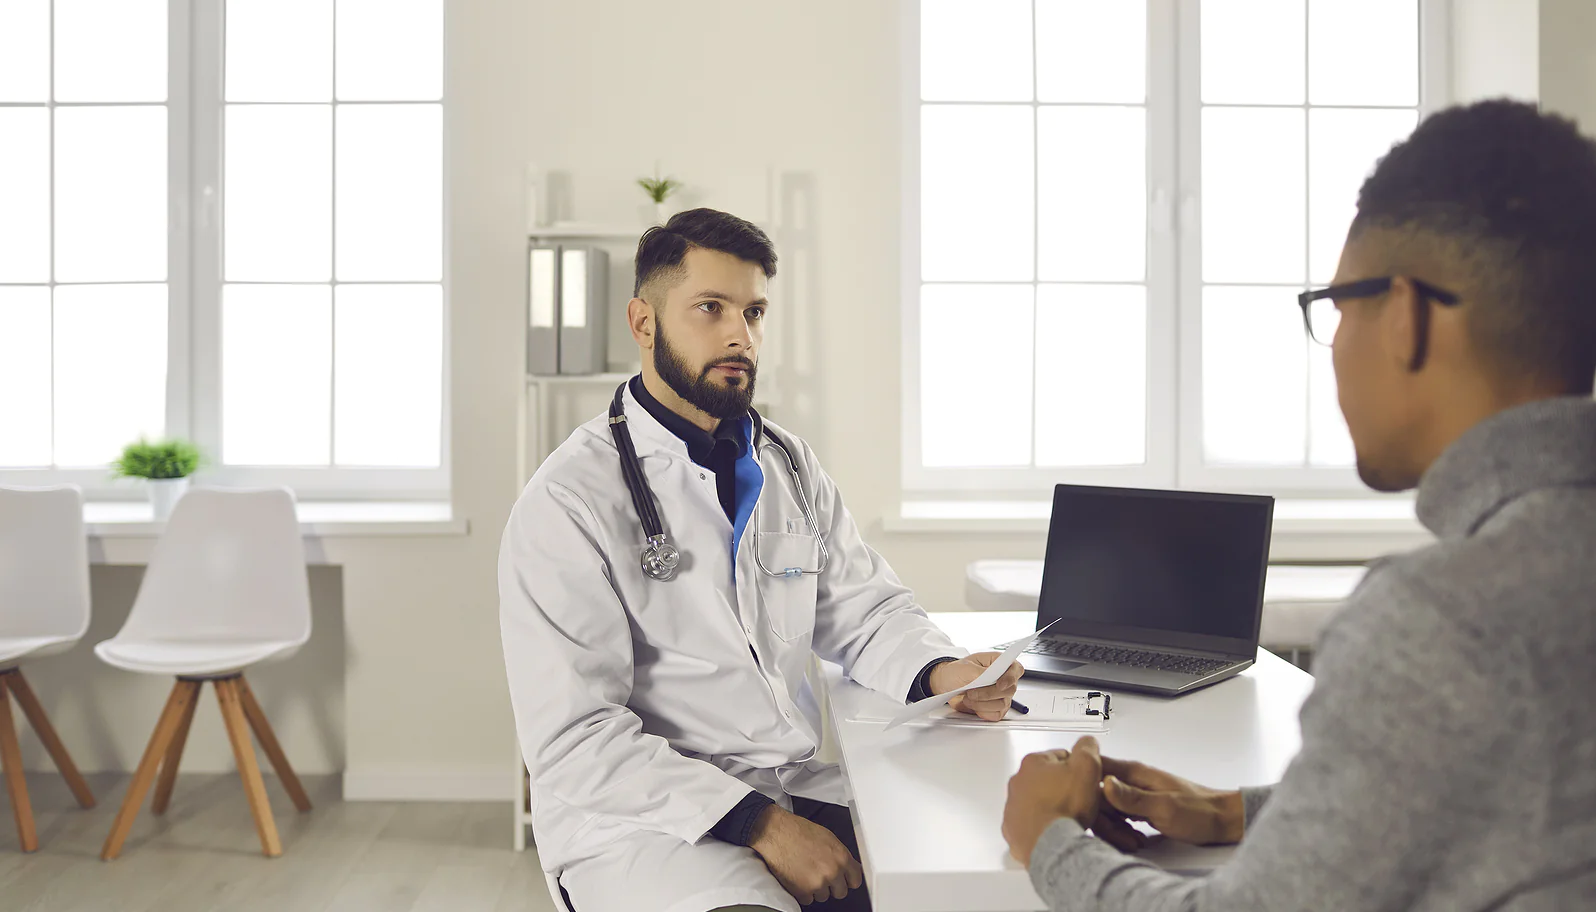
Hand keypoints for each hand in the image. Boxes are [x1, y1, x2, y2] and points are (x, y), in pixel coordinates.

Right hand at [748, 805, 864, 904]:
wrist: (777, 833)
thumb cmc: (798, 831)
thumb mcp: (828, 838)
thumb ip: (840, 855)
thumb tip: (848, 866)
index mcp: (841, 857)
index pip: (856, 880)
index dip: (848, 880)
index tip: (844, 880)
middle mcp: (832, 872)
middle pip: (841, 892)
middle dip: (832, 886)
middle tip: (821, 875)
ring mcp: (818, 883)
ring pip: (824, 896)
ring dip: (816, 888)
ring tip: (805, 871)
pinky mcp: (803, 892)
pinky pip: (808, 900)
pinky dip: (802, 892)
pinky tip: (798, 877)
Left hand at [928, 652, 1024, 720]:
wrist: (946, 685)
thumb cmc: (956, 672)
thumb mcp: (964, 668)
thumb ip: (980, 673)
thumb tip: (992, 677)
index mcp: (998, 663)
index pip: (1016, 669)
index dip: (1011, 677)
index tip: (999, 684)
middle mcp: (1003, 679)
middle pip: (1009, 690)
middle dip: (988, 694)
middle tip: (971, 692)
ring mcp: (1001, 695)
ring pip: (1002, 704)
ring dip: (982, 704)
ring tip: (968, 698)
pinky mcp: (995, 708)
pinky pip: (996, 714)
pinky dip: (983, 712)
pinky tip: (974, 705)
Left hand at [1001, 735, 1102, 866]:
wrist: (1053, 844)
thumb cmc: (1067, 807)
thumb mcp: (1087, 767)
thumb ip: (1087, 748)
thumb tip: (1087, 743)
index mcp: (1033, 763)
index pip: (1060, 756)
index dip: (1078, 767)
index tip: (1086, 779)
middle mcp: (1017, 782)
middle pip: (1046, 779)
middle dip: (1062, 786)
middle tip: (1080, 799)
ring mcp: (1012, 807)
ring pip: (1036, 801)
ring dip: (1050, 806)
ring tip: (1068, 817)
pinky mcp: (1012, 830)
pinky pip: (1028, 824)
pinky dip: (1040, 826)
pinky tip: (1055, 831)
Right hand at [1099, 755, 1244, 845]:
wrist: (1224, 821)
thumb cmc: (1200, 812)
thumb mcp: (1165, 807)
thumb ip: (1132, 797)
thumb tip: (1103, 784)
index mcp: (1134, 772)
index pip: (1094, 770)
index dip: (1083, 787)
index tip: (1087, 808)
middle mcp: (1131, 780)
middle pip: (1097, 794)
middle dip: (1102, 818)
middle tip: (1119, 837)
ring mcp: (1136, 795)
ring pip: (1107, 808)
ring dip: (1113, 828)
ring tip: (1131, 842)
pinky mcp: (1141, 808)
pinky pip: (1120, 817)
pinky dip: (1122, 831)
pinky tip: (1134, 841)